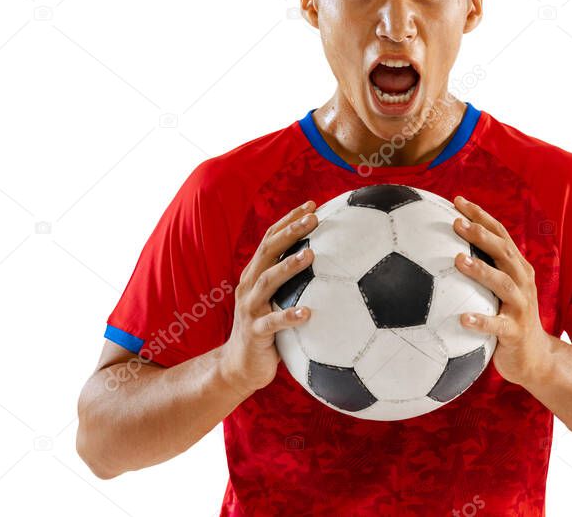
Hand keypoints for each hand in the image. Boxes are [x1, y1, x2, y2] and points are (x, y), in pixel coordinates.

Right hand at [219, 200, 318, 395]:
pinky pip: (272, 323)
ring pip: (267, 281)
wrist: (239, 368)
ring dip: (289, 266)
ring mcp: (250, 309)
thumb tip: (333, 267)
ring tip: (310, 254)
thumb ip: (295, 284)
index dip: (288, 220)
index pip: (270, 239)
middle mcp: (249, 286)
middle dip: (290, 232)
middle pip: (268, 251)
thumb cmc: (267, 332)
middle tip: (314, 219)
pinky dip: (289, 316)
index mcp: (255, 275)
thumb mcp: (277, 302)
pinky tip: (308, 312)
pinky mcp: (255, 333)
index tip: (312, 205)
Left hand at [451, 195, 553, 386]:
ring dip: (481, 270)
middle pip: (504, 251)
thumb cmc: (507, 320)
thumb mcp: (498, 291)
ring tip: (458, 260)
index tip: (456, 200)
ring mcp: (521, 307)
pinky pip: (498, 326)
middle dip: (481, 234)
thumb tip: (439, 251)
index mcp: (517, 268)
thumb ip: (480, 271)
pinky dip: (481, 321)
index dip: (481, 216)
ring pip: (503, 283)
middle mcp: (523, 282)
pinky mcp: (516, 332)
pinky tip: (462, 318)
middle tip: (456, 222)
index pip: (500, 235)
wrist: (535, 359)